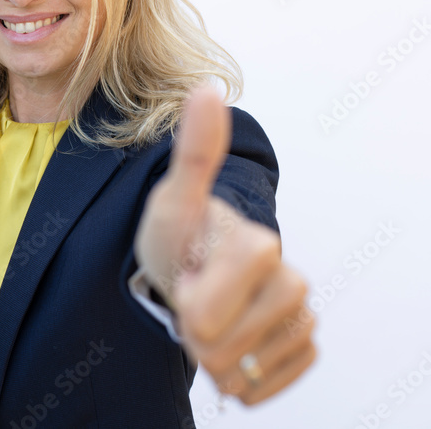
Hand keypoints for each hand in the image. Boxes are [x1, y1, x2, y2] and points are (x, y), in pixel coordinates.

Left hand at [134, 84, 316, 404]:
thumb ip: (194, 152)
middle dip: (193, 331)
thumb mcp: (172, 199)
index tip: (184, 276)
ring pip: (240, 369)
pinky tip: (231, 346)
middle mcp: (292, 282)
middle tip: (193, 296)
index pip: (206, 311)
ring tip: (209, 318)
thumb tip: (207, 88)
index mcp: (260, 246)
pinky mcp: (302, 349)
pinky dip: (237, 377)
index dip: (183, 301)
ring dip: (211, 354)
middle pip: (222, 345)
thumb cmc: (179, 235)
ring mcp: (300, 318)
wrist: (194, 267)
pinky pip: (263, 386)